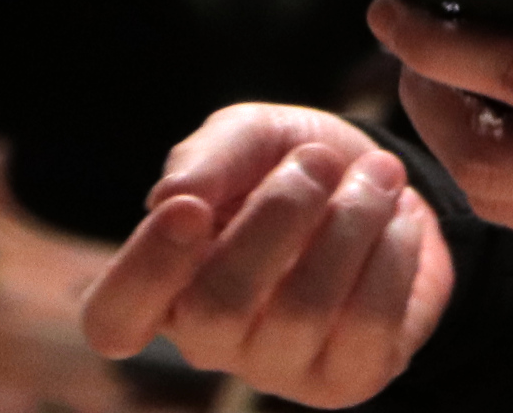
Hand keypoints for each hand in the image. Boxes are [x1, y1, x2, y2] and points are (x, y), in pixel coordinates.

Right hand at [79, 104, 450, 408]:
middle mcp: (208, 340)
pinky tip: (397, 217)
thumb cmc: (293, 164)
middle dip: (276, 217)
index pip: (115, 319)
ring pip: (302, 312)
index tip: (190, 208)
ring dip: (350, 223)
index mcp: (163, 284)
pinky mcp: (347, 378)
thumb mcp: (251, 136)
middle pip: (215, 310)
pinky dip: (392, 253)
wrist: (384, 186)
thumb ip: (212, 154)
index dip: (144, 270)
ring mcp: (277, 369)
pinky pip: (369, 324)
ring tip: (378, 174)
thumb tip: (172, 197)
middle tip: (317, 160)